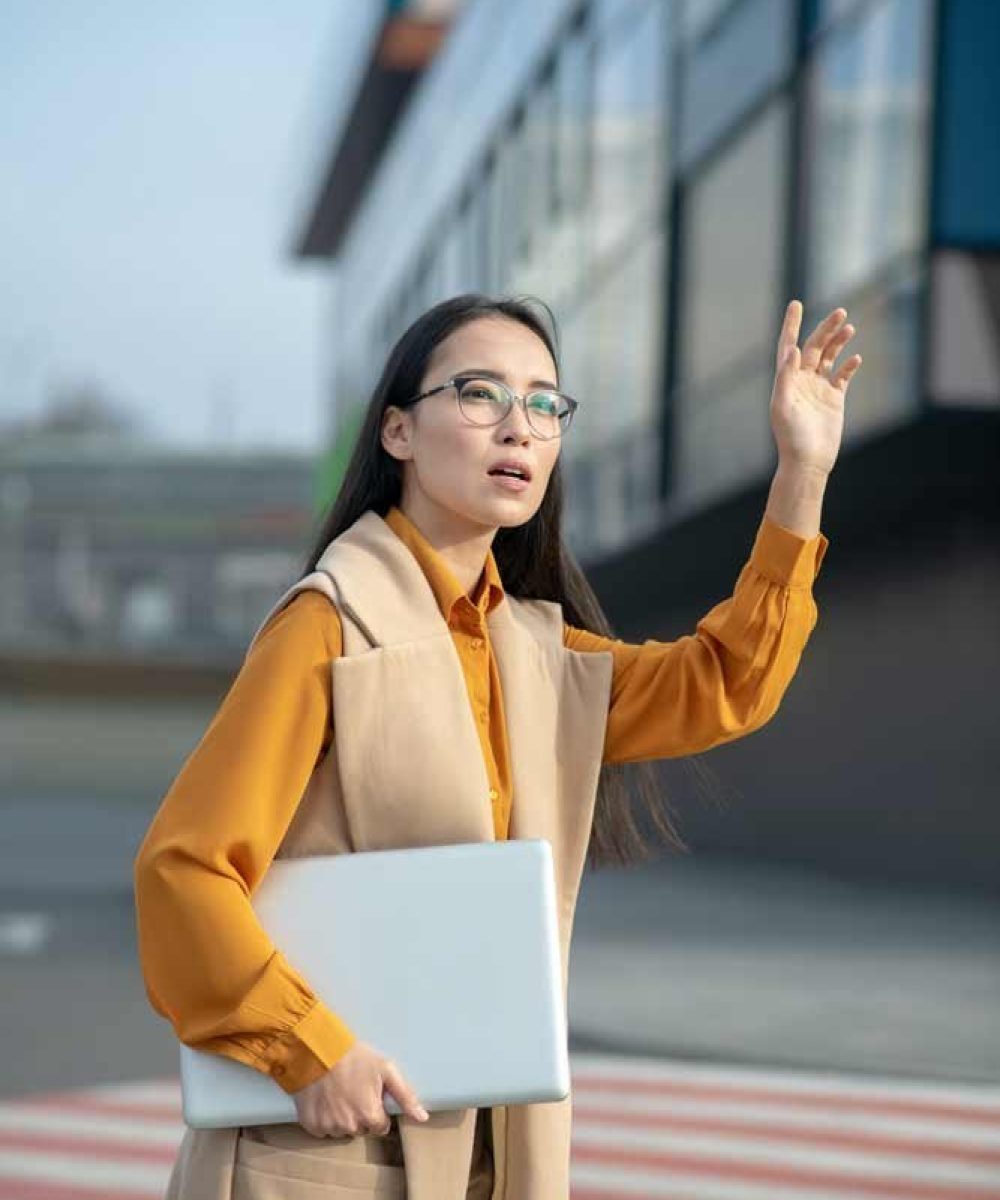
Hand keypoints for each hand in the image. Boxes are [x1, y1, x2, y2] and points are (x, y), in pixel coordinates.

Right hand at [290, 1040, 428, 1138]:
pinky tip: (326, 1099)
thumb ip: (405, 1096)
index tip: (371, 1096)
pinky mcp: (311, 1125)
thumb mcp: (386, 1069)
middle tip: (355, 1090)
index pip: (380, 1127)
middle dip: (360, 1114)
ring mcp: (328, 1127)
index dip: (377, 1111)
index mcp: (369, 1115)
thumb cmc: (354, 1057)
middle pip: (361, 1129)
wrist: (317, 1050)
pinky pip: (322, 1130)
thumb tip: (423, 1117)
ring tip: (339, 1093)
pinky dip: (325, 1118)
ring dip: (342, 1117)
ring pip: (342, 1130)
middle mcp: (349, 1127)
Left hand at [769, 300, 861, 476]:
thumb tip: (792, 350)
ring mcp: (818, 389)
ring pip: (829, 358)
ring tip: (849, 328)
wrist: (808, 461)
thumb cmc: (790, 437)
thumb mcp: (782, 406)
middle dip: (825, 329)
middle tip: (840, 312)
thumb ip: (785, 377)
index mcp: (786, 380)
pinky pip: (843, 376)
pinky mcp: (834, 399)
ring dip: (838, 342)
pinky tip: (856, 358)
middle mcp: (801, 381)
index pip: (788, 345)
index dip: (791, 325)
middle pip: (813, 347)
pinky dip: (849, 366)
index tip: (796, 304)